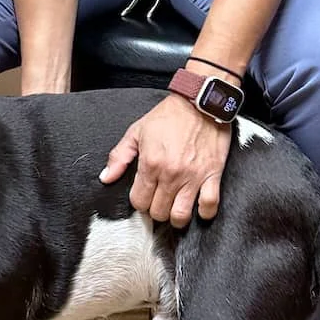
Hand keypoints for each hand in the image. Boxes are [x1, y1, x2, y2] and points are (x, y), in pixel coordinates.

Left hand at [100, 94, 231, 226]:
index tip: (143, 195)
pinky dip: (204, 212)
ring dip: (176, 217)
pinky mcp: (212, 175)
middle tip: (158, 199)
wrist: (199, 102)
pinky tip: (198, 208)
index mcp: (150, 164)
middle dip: (155, 209)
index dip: (139, 201)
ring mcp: (193, 177)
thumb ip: (119, 157)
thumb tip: (106, 178)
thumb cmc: (169, 115)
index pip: (139, 201)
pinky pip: (210, 205)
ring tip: (175, 208)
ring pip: (181, 215)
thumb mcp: (137, 131)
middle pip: (158, 212)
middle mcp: (171, 174)